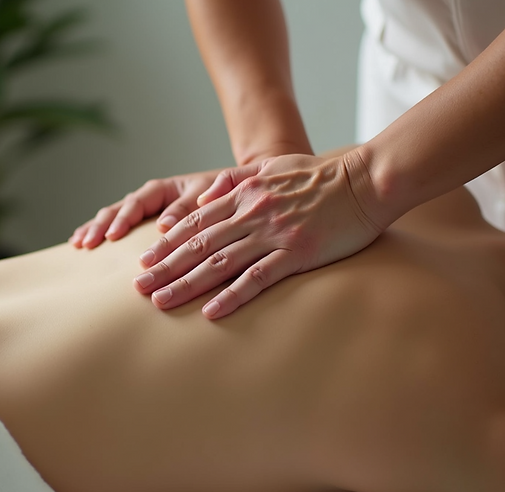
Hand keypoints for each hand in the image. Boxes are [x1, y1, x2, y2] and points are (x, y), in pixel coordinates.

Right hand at [69, 167, 225, 248]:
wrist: (239, 194)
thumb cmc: (227, 194)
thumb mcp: (211, 195)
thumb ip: (190, 207)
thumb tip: (165, 225)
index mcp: (166, 189)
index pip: (138, 202)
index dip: (124, 218)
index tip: (114, 236)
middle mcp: (153, 199)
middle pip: (119, 209)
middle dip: (102, 226)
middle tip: (87, 243)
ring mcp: (149, 212)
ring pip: (115, 217)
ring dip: (96, 229)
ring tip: (78, 244)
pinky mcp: (149, 226)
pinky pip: (121, 228)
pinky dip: (102, 234)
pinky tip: (81, 245)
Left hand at [133, 153, 385, 318]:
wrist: (366, 180)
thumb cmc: (321, 175)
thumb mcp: (273, 166)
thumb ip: (238, 178)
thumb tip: (208, 190)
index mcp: (244, 194)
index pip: (195, 220)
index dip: (167, 241)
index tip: (144, 259)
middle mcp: (252, 213)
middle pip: (198, 244)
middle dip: (165, 266)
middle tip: (138, 288)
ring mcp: (273, 234)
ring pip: (219, 262)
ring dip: (186, 283)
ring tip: (160, 302)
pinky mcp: (297, 253)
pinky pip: (258, 278)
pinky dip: (232, 296)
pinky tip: (211, 312)